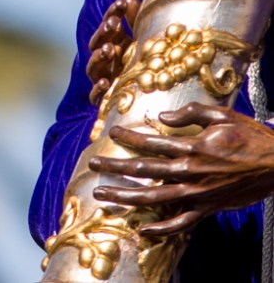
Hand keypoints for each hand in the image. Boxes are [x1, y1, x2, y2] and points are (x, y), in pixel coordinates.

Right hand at [87, 0, 139, 105]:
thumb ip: (136, 21)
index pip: (108, 25)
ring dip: (99, 56)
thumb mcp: (144, 41)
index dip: (113, 13)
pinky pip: (95, 95)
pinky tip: (105, 82)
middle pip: (97, 43)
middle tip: (114, 24)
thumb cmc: (148, 66)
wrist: (151, 102)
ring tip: (110, 49)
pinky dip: (98, 89)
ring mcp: (103, 78)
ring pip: (93, 67)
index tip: (122, 3)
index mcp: (116, 43)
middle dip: (104, 32)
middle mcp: (106, 60)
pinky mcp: (104, 100)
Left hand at [88, 102, 273, 235]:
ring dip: (127, 196)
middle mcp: (191, 172)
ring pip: (155, 197)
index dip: (129, 137)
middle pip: (145, 170)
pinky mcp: (209, 208)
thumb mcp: (221, 114)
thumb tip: (162, 116)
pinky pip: (182, 223)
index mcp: (192, 147)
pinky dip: (162, 228)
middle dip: (116, 167)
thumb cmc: (249, 135)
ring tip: (103, 194)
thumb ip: (190, 112)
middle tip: (93, 164)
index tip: (111, 133)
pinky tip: (143, 229)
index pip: (151, 142)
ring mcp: (199, 194)